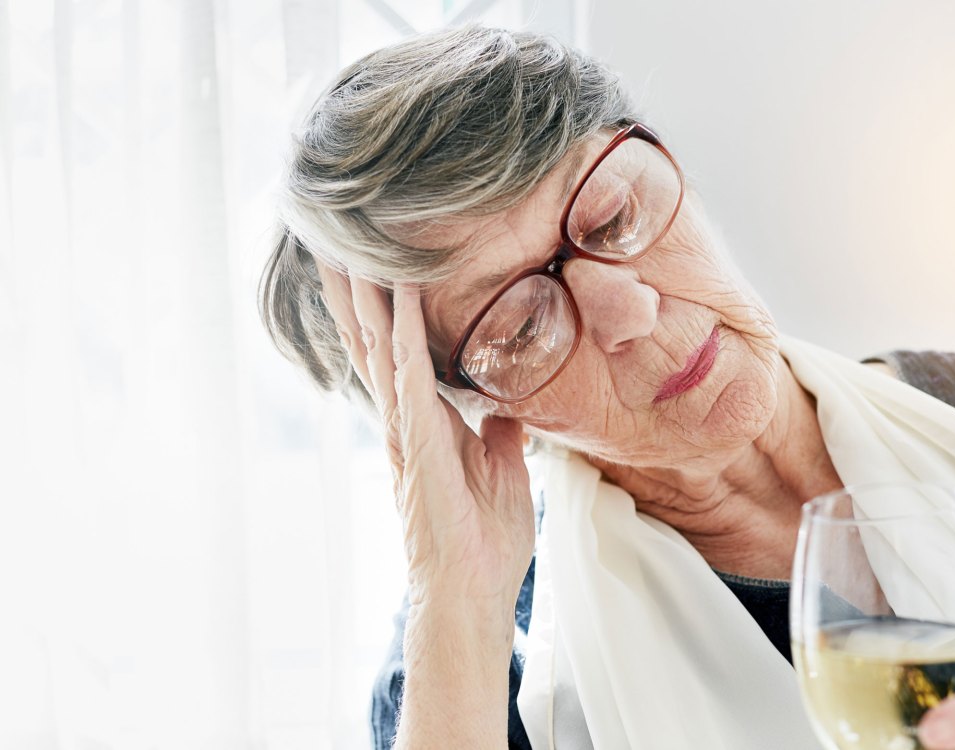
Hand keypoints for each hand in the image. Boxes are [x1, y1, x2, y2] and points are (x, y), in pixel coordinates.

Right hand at [316, 261, 534, 614]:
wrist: (474, 589)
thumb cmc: (485, 539)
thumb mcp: (503, 468)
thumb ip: (497, 431)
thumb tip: (506, 405)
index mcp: (423, 420)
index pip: (396, 350)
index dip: (382, 305)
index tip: (371, 260)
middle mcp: (404, 417)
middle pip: (371, 336)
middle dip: (354, 286)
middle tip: (334, 233)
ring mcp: (406, 427)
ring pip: (377, 345)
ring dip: (364, 293)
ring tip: (346, 244)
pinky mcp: (419, 441)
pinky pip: (410, 373)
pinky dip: (405, 329)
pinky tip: (400, 292)